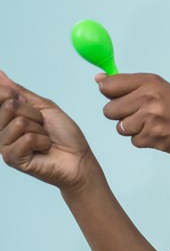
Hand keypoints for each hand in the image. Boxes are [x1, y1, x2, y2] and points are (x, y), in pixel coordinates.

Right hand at [0, 71, 96, 189]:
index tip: (34, 108)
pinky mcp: (12, 158)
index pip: (0, 95)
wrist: (79, 159)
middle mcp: (1, 130)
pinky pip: (26, 139)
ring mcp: (4, 145)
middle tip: (43, 126)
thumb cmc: (64, 134)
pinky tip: (44, 149)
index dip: (14, 94)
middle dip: (35, 114)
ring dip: (40, 130)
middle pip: (9, 106)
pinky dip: (42, 142)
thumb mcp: (44, 107)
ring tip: (45, 139)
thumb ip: (19, 92)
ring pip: (19, 123)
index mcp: (6, 117)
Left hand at [97, 72, 169, 159]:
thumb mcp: (158, 89)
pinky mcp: (155, 136)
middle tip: (142, 115)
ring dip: (132, 130)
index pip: (108, 85)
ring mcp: (152, 117)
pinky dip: (144, 140)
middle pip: (109, 110)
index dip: (110, 94)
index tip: (122, 99)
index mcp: (149, 81)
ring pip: (120, 127)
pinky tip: (160, 135)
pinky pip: (134, 141)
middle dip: (121, 116)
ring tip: (152, 125)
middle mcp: (149, 96)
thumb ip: (128, 85)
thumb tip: (99, 79)